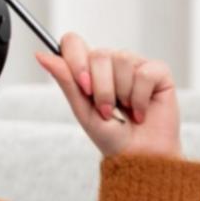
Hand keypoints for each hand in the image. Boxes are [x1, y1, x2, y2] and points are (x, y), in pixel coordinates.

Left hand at [34, 32, 181, 158]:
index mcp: (89, 69)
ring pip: (122, 60)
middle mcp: (111, 63)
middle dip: (101, 89)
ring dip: (122, 94)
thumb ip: (65, 80)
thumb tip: (41, 55)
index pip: (73, 42)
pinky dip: (140, 98)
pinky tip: (141, 112)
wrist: (139, 157)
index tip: (84, 87)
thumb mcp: (82, 110)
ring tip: (126, 110)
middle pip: (99, 54)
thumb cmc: (111, 136)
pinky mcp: (158, 72)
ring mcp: (135, 65)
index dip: (76, 60)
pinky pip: (144, 73)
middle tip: (107, 110)